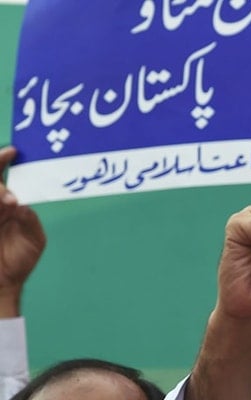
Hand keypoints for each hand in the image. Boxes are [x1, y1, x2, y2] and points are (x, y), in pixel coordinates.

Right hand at [0, 146, 45, 317]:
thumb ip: (29, 220)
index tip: (14, 151)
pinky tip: (4, 207)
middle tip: (10, 200)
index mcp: (7, 204)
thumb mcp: (34, 240)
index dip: (4, 160)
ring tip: (8, 205)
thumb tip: (21, 204)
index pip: (1, 176)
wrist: (3, 284)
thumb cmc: (20, 261)